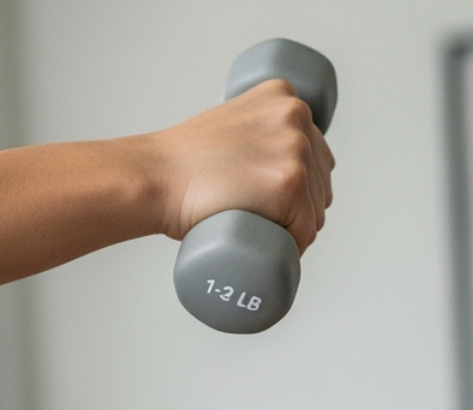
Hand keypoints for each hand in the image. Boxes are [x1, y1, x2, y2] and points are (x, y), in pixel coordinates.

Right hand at [147, 79, 334, 252]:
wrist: (153, 176)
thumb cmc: (177, 162)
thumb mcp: (225, 124)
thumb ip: (250, 130)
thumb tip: (258, 159)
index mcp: (283, 96)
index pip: (314, 151)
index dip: (302, 184)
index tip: (279, 204)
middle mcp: (295, 114)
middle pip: (320, 179)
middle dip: (301, 209)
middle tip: (268, 227)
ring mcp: (294, 148)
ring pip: (315, 207)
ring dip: (298, 229)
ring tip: (267, 239)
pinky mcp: (288, 181)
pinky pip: (305, 227)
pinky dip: (295, 245)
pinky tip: (279, 250)